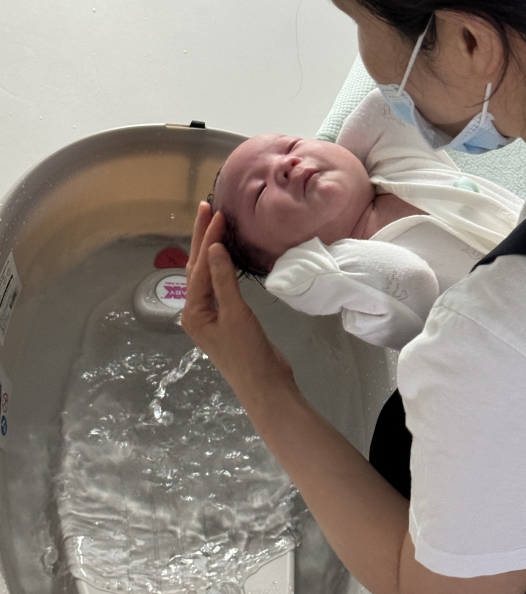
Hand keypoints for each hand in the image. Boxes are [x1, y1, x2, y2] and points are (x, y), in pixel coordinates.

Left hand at [182, 203, 296, 402]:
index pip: (199, 267)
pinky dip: (222, 266)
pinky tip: (227, 254)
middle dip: (203, 237)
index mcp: (193, 312)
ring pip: (207, 275)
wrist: (265, 385)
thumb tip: (215, 248)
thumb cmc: (248, 353)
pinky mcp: (227, 319)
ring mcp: (211, 315)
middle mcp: (197, 311)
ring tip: (214, 224)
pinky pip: (219, 284)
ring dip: (211, 249)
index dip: (209, 239)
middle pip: (197, 268)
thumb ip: (223, 280)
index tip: (218, 213)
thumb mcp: (236, 314)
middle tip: (207, 207)